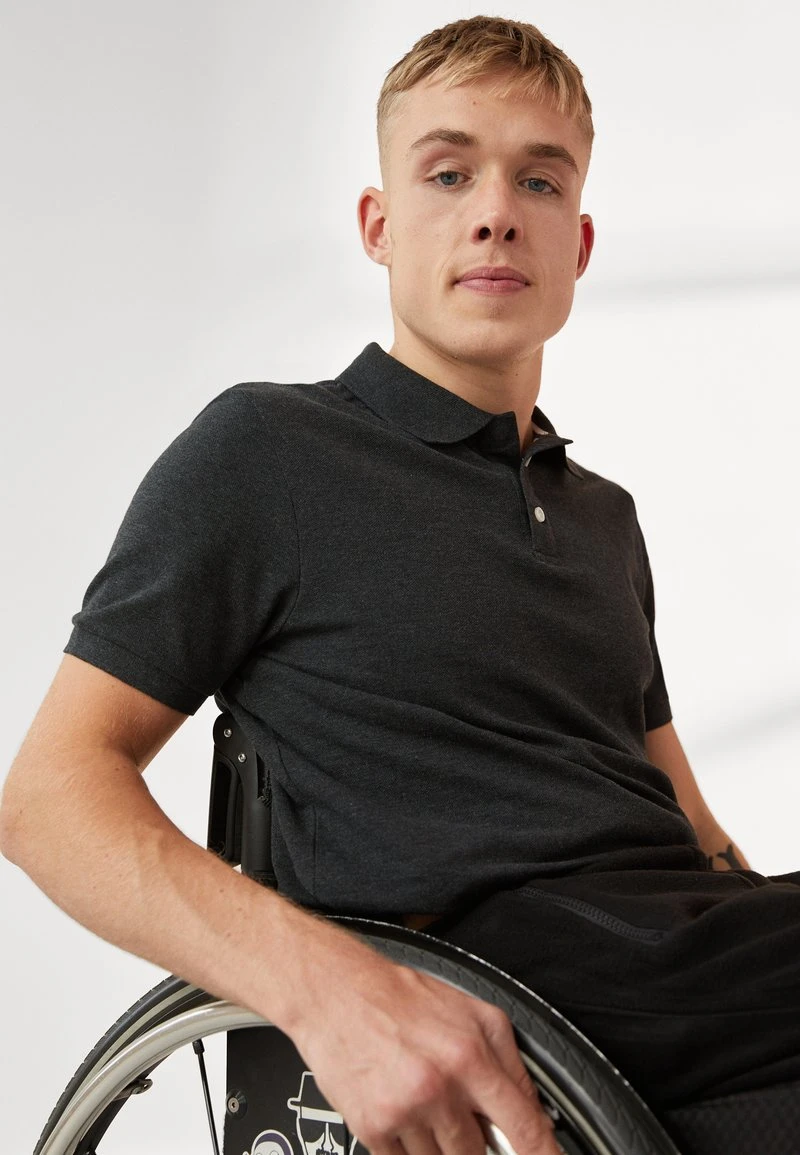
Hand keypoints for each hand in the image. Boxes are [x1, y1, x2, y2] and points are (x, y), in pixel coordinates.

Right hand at [291, 950, 560, 1154]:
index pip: (523, 1125)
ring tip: (422, 1100)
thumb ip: (510, 1063)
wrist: (337, 994)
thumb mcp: (473, 1013)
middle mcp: (439, 1086)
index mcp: (469, 1055)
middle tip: (451, 1105)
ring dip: (439, 1143)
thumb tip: (533, 1110)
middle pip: (478, 1152)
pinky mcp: (373, 1127)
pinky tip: (401, 1110)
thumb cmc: (402, 999)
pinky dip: (408, 1147)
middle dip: (473, 1138)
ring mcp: (404, 1111)